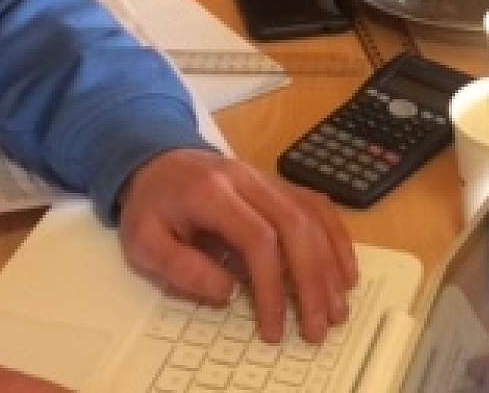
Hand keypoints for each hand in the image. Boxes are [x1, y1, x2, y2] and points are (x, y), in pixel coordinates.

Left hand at [116, 151, 357, 345]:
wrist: (156, 161)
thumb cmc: (151, 206)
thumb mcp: (143, 241)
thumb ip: (181, 268)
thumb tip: (228, 294)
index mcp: (212, 192)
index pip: (258, 238)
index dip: (272, 286)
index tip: (273, 327)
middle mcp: (247, 179)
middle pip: (295, 226)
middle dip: (312, 281)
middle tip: (318, 326)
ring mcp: (267, 178)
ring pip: (312, 216)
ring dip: (330, 264)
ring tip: (337, 308)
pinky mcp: (278, 184)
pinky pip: (317, 206)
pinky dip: (336, 238)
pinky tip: (345, 270)